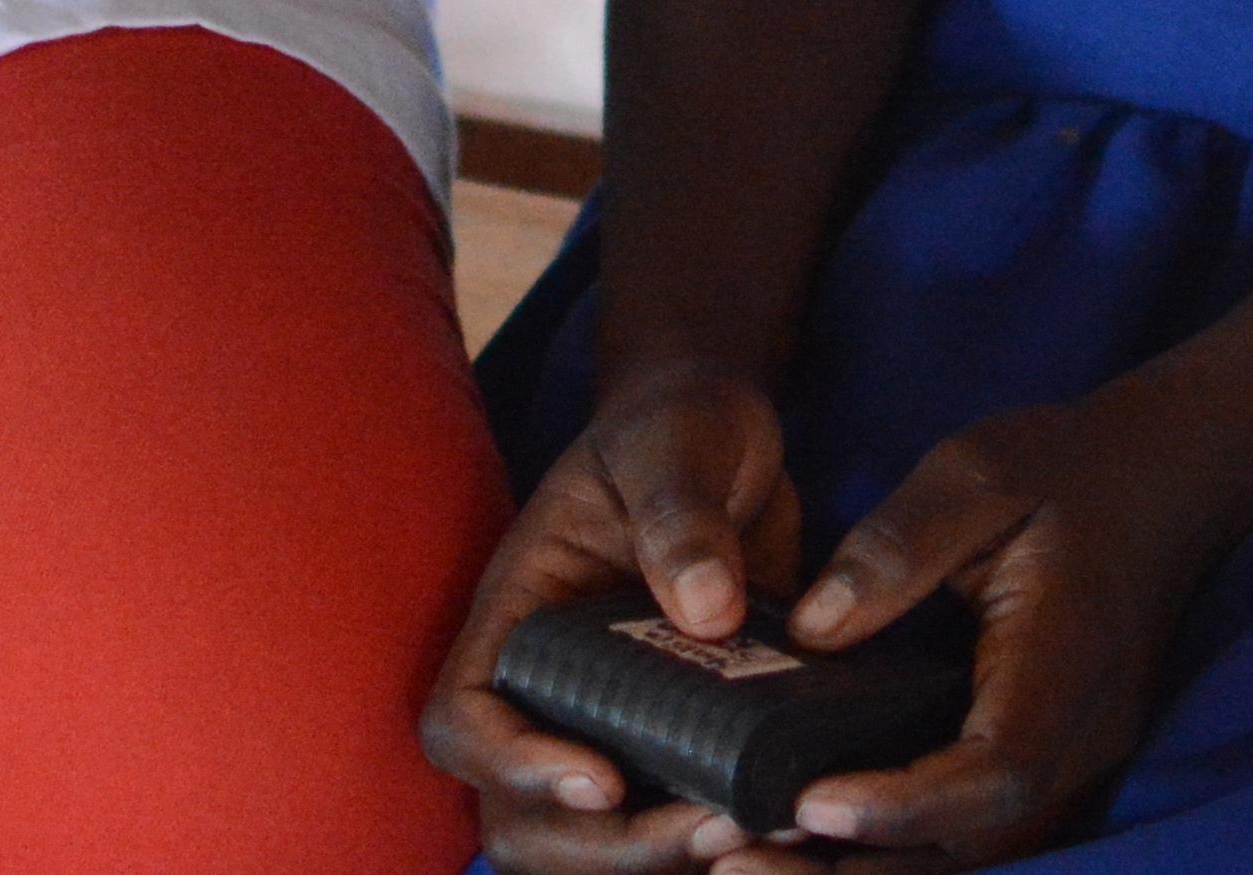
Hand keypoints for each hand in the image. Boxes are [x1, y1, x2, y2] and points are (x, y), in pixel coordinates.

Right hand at [423, 364, 807, 870]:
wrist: (731, 438)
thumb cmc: (679, 422)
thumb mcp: (676, 439)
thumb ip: (679, 508)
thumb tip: (704, 610)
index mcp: (521, 610)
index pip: (462, 719)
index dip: (513, 765)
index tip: (603, 775)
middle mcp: (555, 683)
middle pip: (521, 818)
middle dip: (607, 849)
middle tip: (713, 826)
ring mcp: (616, 723)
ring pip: (595, 844)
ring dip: (663, 860)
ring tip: (759, 828)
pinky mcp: (683, 744)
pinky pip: (673, 823)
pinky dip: (719, 842)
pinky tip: (790, 816)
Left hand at [754, 380, 1241, 859]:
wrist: (1161, 481)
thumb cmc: (1064, 469)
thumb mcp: (974, 475)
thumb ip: (896, 548)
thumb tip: (813, 628)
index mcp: (1066, 660)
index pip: (995, 770)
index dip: (905, 804)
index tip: (812, 803)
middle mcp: (1083, 738)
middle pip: (982, 843)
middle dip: (869, 865)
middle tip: (750, 860)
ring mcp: (1078, 762)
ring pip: (982, 853)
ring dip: (882, 872)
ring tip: (763, 865)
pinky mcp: (1055, 763)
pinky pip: (984, 830)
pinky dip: (909, 849)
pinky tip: (828, 841)